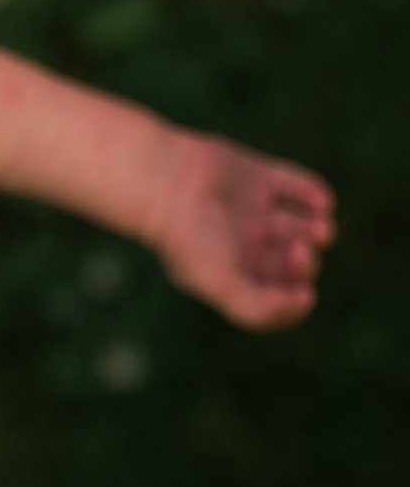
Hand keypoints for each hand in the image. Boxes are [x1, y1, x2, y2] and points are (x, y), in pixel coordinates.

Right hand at [148, 130, 335, 330]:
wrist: (165, 179)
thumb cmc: (189, 236)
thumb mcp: (219, 283)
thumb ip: (258, 309)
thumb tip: (307, 299)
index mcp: (233, 274)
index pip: (278, 298)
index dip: (297, 300)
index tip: (303, 292)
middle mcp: (244, 245)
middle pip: (295, 263)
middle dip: (306, 261)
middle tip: (297, 251)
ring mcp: (253, 211)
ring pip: (304, 227)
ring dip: (319, 230)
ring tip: (318, 229)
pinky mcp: (258, 177)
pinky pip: (300, 188)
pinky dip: (315, 195)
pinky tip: (318, 203)